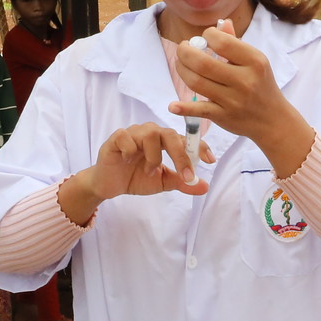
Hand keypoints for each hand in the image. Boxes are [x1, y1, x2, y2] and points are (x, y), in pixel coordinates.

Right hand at [80, 122, 213, 202]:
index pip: (184, 139)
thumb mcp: (163, 183)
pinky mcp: (116, 138)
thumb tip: (205, 186)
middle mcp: (150, 133)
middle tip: (185, 175)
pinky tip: (127, 162)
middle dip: (181, 155)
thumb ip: (182, 182)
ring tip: (148, 171)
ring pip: (151, 134)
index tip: (211, 160)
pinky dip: (130, 151)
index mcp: (164, 141)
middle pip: (170, 133)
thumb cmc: (136, 178)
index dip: (199, 147)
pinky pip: (126, 137)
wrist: (109, 185)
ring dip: (154, 156)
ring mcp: (133, 133)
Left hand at [170, 24, 305, 151]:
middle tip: (182, 49)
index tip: (204, 38)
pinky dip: (184, 109)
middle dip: (185, 52)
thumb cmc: (261, 85)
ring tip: (181, 64)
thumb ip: (236, 43)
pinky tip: (173, 106)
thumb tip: (221, 24)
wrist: (273, 120)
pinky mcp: (223, 116)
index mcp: (254, 61)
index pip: (222, 42)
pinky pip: (200, 111)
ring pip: (197, 83)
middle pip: (203, 63)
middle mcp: (244, 81)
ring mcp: (233, 100)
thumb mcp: (256, 62)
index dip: (207, 35)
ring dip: (182, 70)